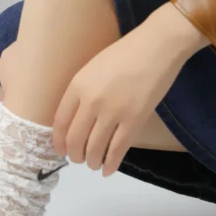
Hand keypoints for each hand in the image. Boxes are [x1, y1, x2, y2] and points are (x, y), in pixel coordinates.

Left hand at [52, 2, 209, 176]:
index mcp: (77, 85)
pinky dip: (110, 163)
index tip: (60, 149)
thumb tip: (75, 119)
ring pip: (95, 148)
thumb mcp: (92, 68)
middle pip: (75, 139)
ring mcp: (113, 112)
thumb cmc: (124, 53)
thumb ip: (81, 92)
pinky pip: (117, 150)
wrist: (156, 46)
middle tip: (78, 159)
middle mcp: (91, 101)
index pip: (60, 122)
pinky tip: (107, 170)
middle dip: (74, 155)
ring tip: (93, 164)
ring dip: (91, 161)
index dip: (59, 141)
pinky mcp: (134, 120)